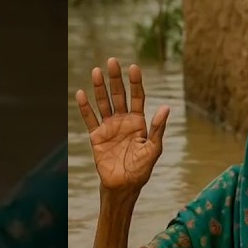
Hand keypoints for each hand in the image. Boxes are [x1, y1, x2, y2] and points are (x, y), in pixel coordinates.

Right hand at [75, 58, 169, 193]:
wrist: (123, 186)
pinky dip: (85, 107)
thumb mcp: (153, 149)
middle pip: (119, 95)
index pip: (138, 97)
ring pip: (103, 103)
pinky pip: (89, 119)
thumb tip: (166, 107)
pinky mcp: (96, 136)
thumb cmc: (141, 169)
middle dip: (116, 79)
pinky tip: (81, 93)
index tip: (134, 67)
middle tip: (112, 61)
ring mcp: (109, 127)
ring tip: (96, 71)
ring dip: (99, 88)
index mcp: (139, 122)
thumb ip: (158, 129)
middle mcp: (123, 121)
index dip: (135, 83)